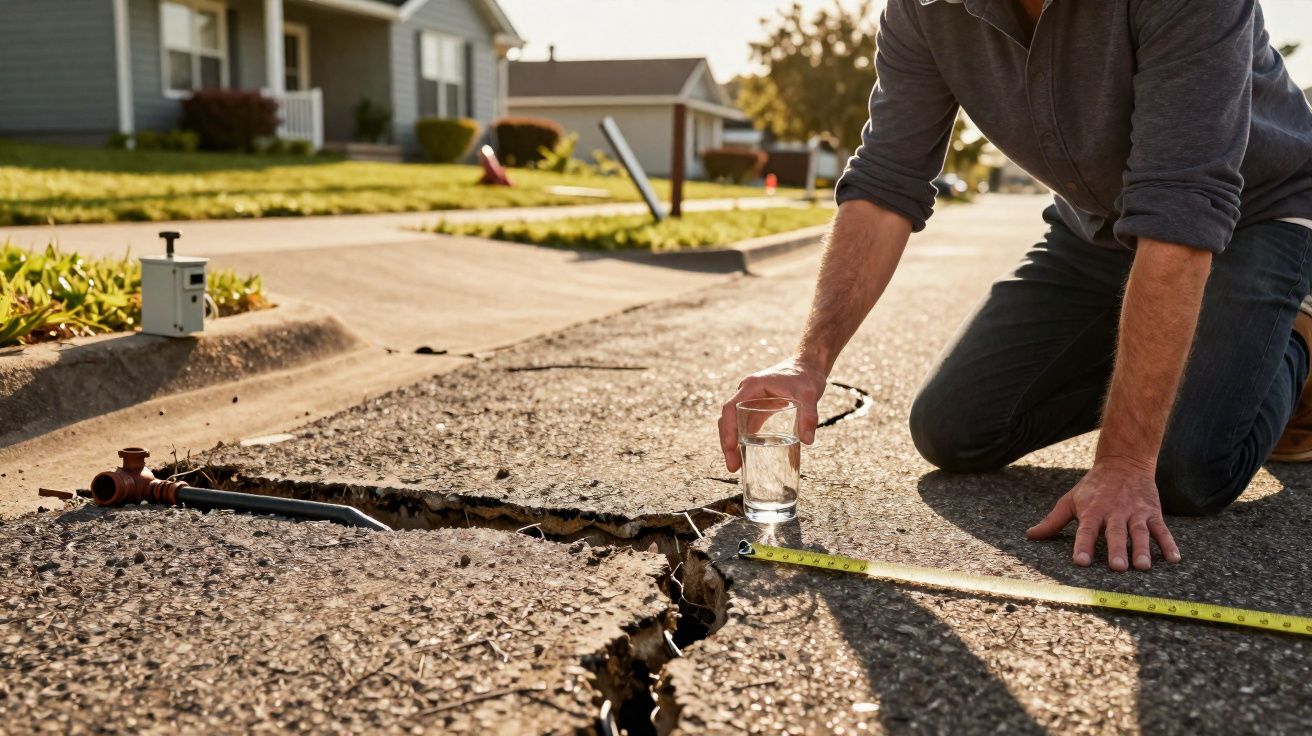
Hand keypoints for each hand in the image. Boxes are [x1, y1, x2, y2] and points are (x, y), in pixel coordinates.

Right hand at [718, 357, 828, 471]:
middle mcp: (746, 393)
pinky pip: (744, 424)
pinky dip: (742, 439)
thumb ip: (809, 415)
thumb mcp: (809, 394)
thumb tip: (808, 441)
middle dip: (727, 443)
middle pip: (728, 419)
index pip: (730, 408)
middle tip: (733, 466)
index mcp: (751, 386)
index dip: (728, 429)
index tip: (730, 448)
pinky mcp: (757, 407)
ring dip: (732, 443)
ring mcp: (750, 400)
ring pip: (733, 423)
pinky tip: (746, 454)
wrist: (808, 366)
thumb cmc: (806, 377)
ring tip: (736, 466)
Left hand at [1026, 456, 1181, 570]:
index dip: (1082, 546)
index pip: (1086, 531)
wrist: (1124, 462)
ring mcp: (1135, 513)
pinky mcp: (1153, 512)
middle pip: (1115, 534)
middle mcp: (1114, 512)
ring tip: (1142, 567)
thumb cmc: (1092, 487)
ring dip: (1142, 550)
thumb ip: (1052, 521)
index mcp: (1092, 511)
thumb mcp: (1070, 500)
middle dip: (1117, 550)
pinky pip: (1162, 530)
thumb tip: (1030, 536)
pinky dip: (1169, 544)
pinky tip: (1174, 559)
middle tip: (1117, 568)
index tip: (1080, 562)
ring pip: (1140, 533)